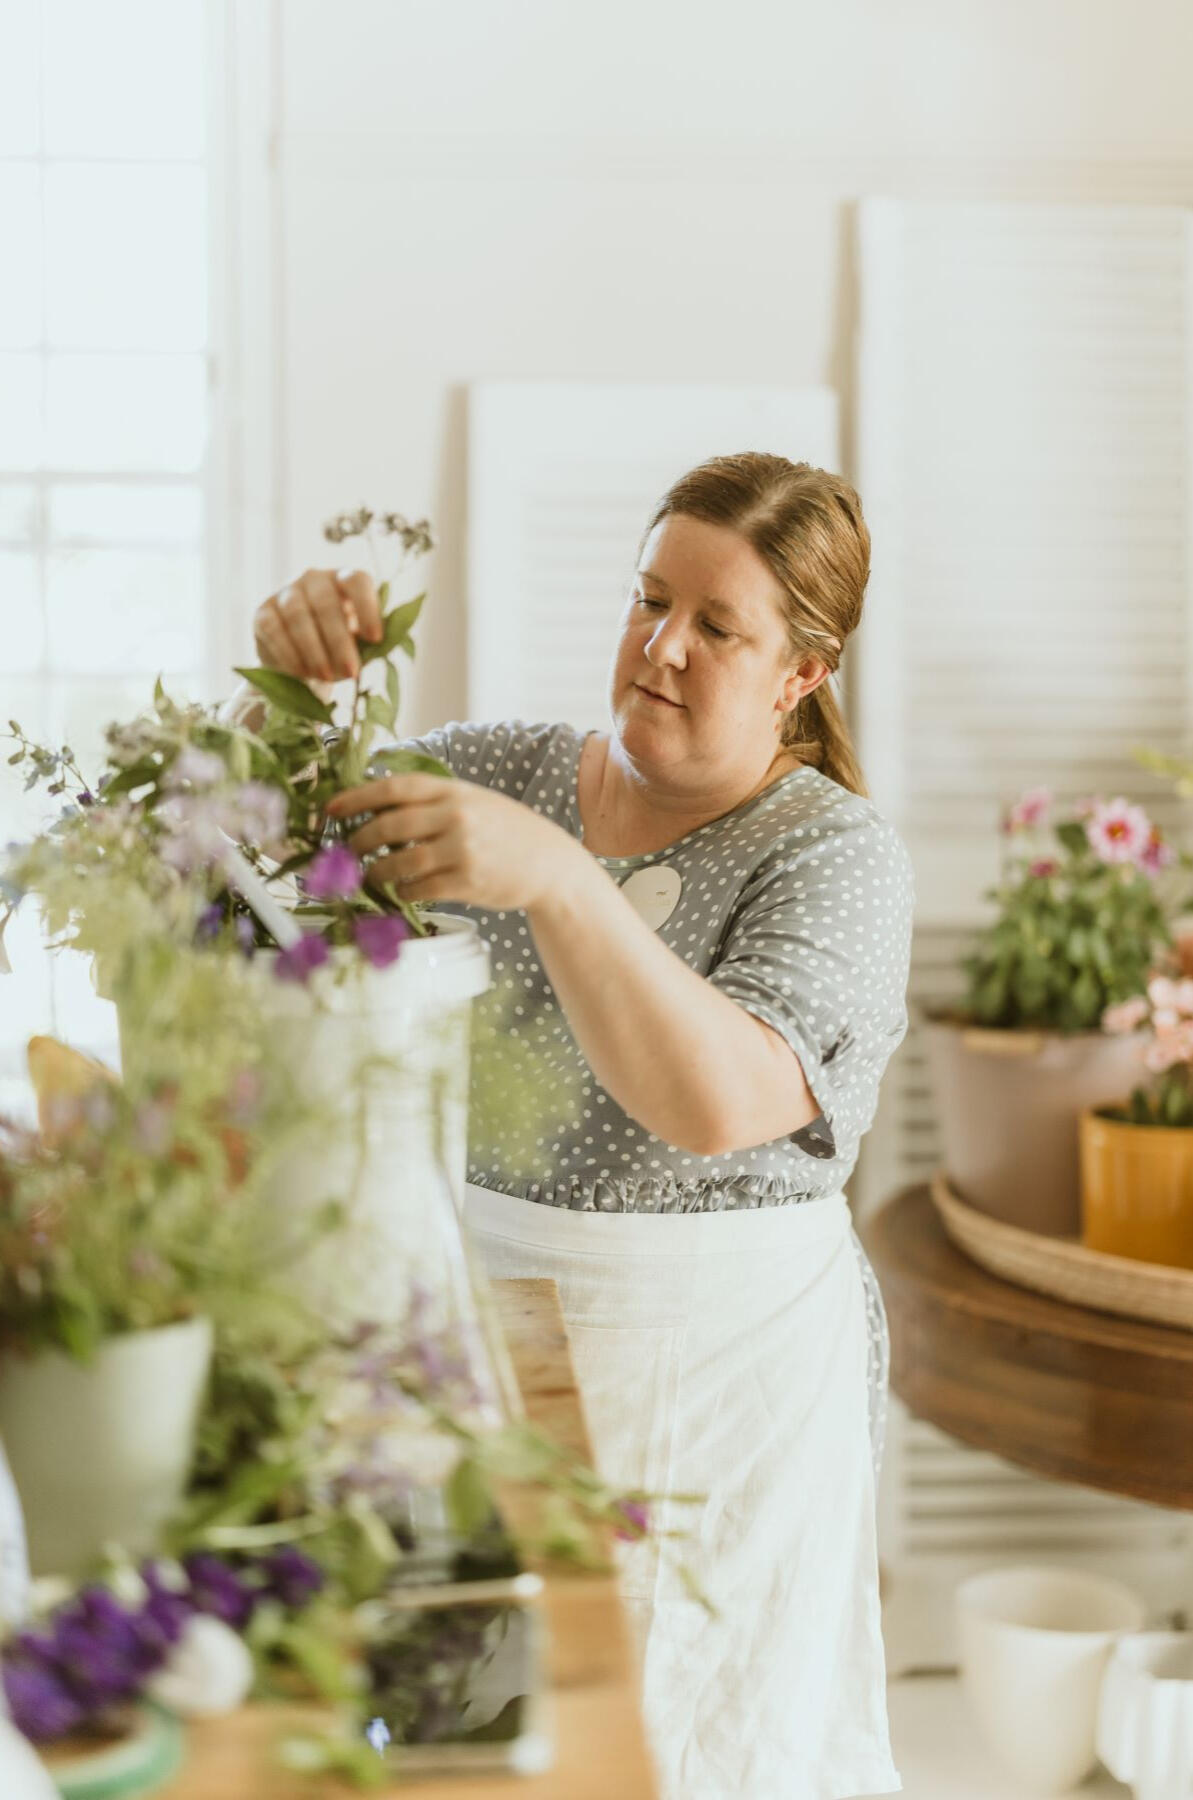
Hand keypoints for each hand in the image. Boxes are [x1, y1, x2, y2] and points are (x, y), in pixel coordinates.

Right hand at [252, 569, 383, 684]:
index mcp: (344, 580)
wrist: (299, 661)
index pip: (356, 581)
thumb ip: (370, 642)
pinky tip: (301, 673)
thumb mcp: (358, 644)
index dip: (367, 608)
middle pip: (325, 602)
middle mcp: (314, 579)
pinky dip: (289, 654)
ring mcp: (286, 593)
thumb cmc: (338, 648)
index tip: (375, 639)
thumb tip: (379, 646)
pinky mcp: (263, 612)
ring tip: (326, 676)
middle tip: (350, 672)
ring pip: (297, 615)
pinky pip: (274, 630)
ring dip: (314, 650)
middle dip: (339, 641)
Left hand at [326, 773, 582, 912]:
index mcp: (454, 790)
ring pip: (399, 862)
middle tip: (345, 851)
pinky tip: (401, 892)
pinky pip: (419, 888)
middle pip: (389, 826)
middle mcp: (456, 816)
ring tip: (368, 876)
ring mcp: (462, 849)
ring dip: (375, 872)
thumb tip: (381, 808)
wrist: (551, 865)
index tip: (331, 809)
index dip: (357, 797)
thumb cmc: (508, 832)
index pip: (394, 788)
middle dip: (358, 840)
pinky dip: (403, 892)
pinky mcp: (466, 881)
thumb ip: (435, 800)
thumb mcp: (476, 801)